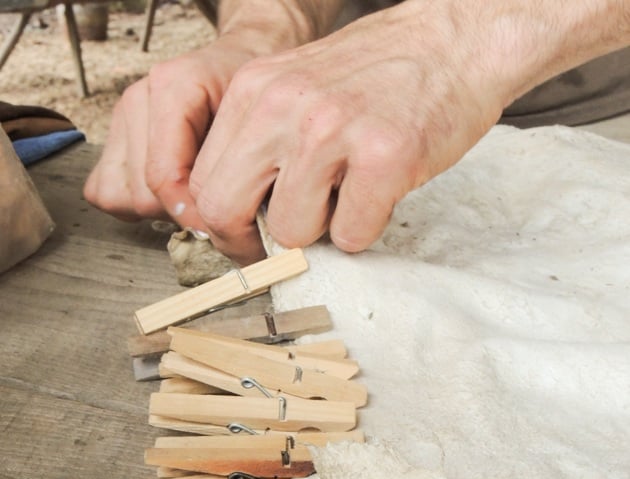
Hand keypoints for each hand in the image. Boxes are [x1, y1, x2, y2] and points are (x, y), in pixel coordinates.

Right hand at [83, 36, 269, 233]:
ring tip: (192, 193)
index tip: (217, 230)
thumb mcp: (263, 129)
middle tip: (211, 202)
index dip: (192, 215)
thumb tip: (221, 223)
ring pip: (121, 197)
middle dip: (179, 210)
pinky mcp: (112, 138)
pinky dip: (133, 204)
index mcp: (175, 87)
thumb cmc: (256, 100)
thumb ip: (239, 168)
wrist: (242, 66)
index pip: (165, 176)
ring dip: (159, 208)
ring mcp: (121, 117)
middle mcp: (139, 97)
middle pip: (143, 194)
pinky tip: (167, 192)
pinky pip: (106, 193)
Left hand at [187, 1, 509, 263]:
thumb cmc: (378, 76)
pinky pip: (351, 235)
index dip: (225, 227)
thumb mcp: (294, 90)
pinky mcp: (384, 156)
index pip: (202, 186)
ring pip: (291, 232)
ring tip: (349, 197)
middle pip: (225, 212)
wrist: (454, 42)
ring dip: (321, 232)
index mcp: (252, 92)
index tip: (251, 237)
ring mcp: (332, 130)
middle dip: (255, 244)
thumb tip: (236, 220)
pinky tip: (379, 194)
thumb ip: (258, 143)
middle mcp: (281, 107)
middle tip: (289, 243)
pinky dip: (365, 229)